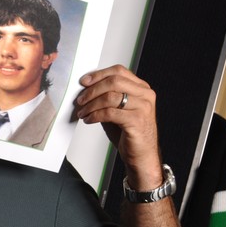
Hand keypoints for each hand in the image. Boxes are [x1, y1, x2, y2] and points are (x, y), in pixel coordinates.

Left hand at [75, 65, 162, 186]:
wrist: (141, 155)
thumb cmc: (129, 132)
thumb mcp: (118, 109)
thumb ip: (107, 97)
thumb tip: (85, 90)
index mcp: (142, 88)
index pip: (119, 71)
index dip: (99, 74)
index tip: (84, 81)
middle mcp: (145, 95)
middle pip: (114, 81)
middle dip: (92, 90)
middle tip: (80, 99)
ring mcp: (143, 107)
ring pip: (110, 97)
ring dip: (91, 104)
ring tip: (83, 112)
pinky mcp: (137, 120)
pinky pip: (110, 113)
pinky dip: (95, 115)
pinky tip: (89, 120)